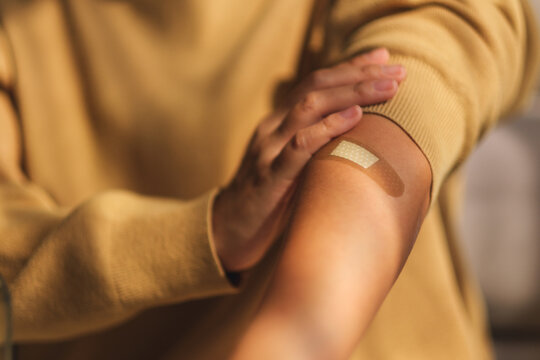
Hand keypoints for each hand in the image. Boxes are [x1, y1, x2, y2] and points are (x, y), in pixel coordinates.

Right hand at [212, 48, 406, 271]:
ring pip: (309, 107)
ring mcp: (268, 150)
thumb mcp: (293, 163)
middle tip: (399, 69)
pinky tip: (355, 116)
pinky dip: (328, 128)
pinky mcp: (269, 177)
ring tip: (389, 87)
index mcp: (280, 122)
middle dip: (359, 74)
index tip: (385, 57)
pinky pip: (299, 147)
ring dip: (352, 93)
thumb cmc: (269, 198)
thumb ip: (316, 145)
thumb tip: (362, 136)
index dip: (351, 66)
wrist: (229, 231)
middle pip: (316, 86)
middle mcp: (273, 127)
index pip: (317, 82)